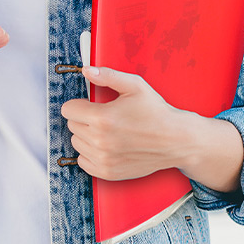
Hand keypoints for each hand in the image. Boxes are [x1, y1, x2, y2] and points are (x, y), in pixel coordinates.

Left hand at [60, 66, 189, 180]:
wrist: (175, 140)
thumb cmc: (156, 112)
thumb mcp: (135, 85)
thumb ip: (108, 75)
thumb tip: (86, 70)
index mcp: (103, 118)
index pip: (68, 110)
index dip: (80, 103)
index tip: (90, 104)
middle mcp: (100, 141)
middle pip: (72, 126)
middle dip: (84, 118)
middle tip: (104, 115)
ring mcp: (103, 159)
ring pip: (76, 143)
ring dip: (86, 135)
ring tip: (107, 130)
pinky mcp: (108, 172)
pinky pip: (83, 161)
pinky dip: (90, 153)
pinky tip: (106, 145)